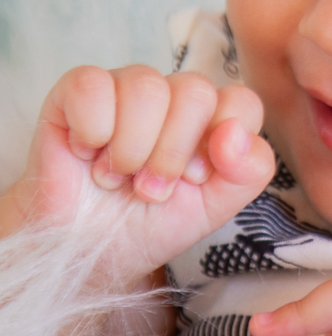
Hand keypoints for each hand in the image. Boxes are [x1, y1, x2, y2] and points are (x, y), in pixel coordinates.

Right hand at [2, 65, 275, 283]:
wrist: (89, 249)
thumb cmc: (153, 222)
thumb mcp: (215, 207)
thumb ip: (249, 170)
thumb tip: (233, 132)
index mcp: (212, 116)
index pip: (241, 102)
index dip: (221, 148)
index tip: (194, 179)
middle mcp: (173, 94)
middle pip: (196, 91)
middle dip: (171, 155)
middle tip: (148, 188)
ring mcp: (127, 86)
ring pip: (146, 86)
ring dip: (130, 149)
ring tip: (117, 177)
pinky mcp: (78, 89)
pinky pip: (92, 86)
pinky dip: (91, 132)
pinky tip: (87, 153)